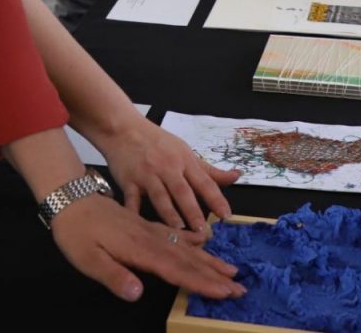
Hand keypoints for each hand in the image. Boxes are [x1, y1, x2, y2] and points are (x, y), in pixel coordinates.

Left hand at [49, 193, 244, 303]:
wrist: (70, 199)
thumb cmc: (76, 233)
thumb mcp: (87, 258)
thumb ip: (114, 276)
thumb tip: (138, 293)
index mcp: (139, 248)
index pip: (176, 269)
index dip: (201, 282)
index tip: (224, 291)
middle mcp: (150, 238)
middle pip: (188, 259)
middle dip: (214, 273)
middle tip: (239, 286)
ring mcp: (149, 230)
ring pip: (185, 246)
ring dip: (209, 259)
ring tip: (230, 269)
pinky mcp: (144, 225)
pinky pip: (175, 234)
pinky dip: (191, 240)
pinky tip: (202, 241)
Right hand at [95, 118, 239, 235]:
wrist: (123, 129)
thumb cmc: (158, 142)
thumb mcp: (185, 151)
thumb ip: (209, 170)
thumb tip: (237, 176)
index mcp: (184, 161)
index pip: (204, 182)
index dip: (216, 199)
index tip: (226, 216)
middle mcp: (167, 168)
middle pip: (183, 192)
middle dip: (194, 211)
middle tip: (204, 231)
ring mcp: (147, 175)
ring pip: (160, 197)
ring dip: (170, 214)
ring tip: (179, 231)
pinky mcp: (128, 182)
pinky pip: (131, 199)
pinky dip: (134, 213)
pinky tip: (139, 227)